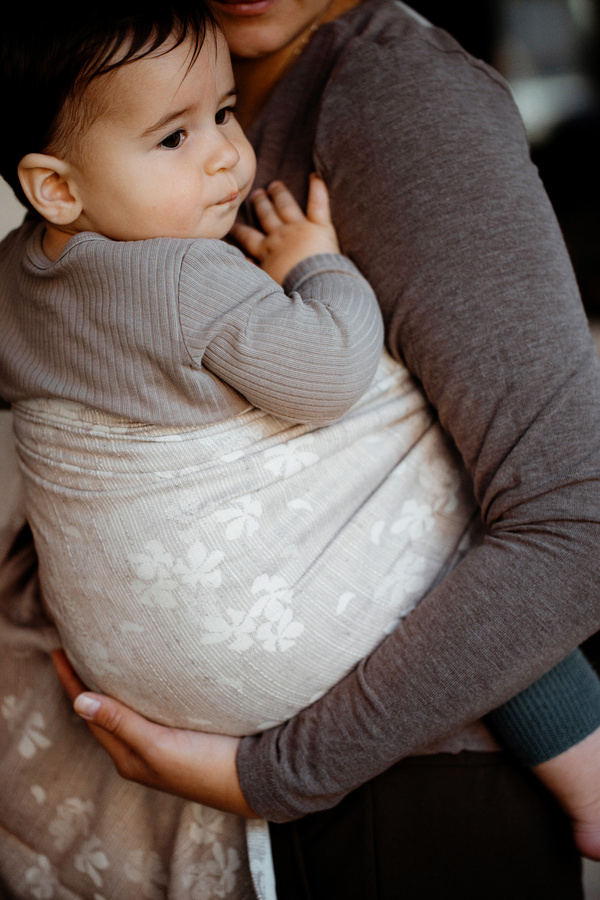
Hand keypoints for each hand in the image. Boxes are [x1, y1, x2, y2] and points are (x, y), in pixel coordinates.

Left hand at [51, 649, 257, 817]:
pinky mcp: (183, 733)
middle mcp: (140, 750)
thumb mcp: (159, 745)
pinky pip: (149, 708)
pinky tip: (146, 676)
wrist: (255, 780)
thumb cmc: (206, 767)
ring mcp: (162, 742)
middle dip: (87, 683)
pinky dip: (138, 690)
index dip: (72, 683)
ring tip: (103, 657)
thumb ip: (121, 723)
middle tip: (75, 649)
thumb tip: (78, 702)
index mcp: (128, 757)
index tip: (58, 651)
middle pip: (104, 710)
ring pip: (127, 709)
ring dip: (112, 686)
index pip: (90, 713)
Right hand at [231, 174, 339, 284]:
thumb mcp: (265, 287)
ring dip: (280, 195)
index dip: (240, 231)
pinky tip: (315, 176)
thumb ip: (253, 274)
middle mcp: (279, 236)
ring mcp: (299, 229)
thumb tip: (242, 263)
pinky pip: (318, 204)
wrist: (314, 289)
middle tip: (256, 194)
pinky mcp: (320, 227)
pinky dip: (318, 189)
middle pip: (267, 216)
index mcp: (266, 252)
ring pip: (286, 206)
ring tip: (275, 185)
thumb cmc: (290, 292)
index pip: (248, 238)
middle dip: (261, 205)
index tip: (234, 224)